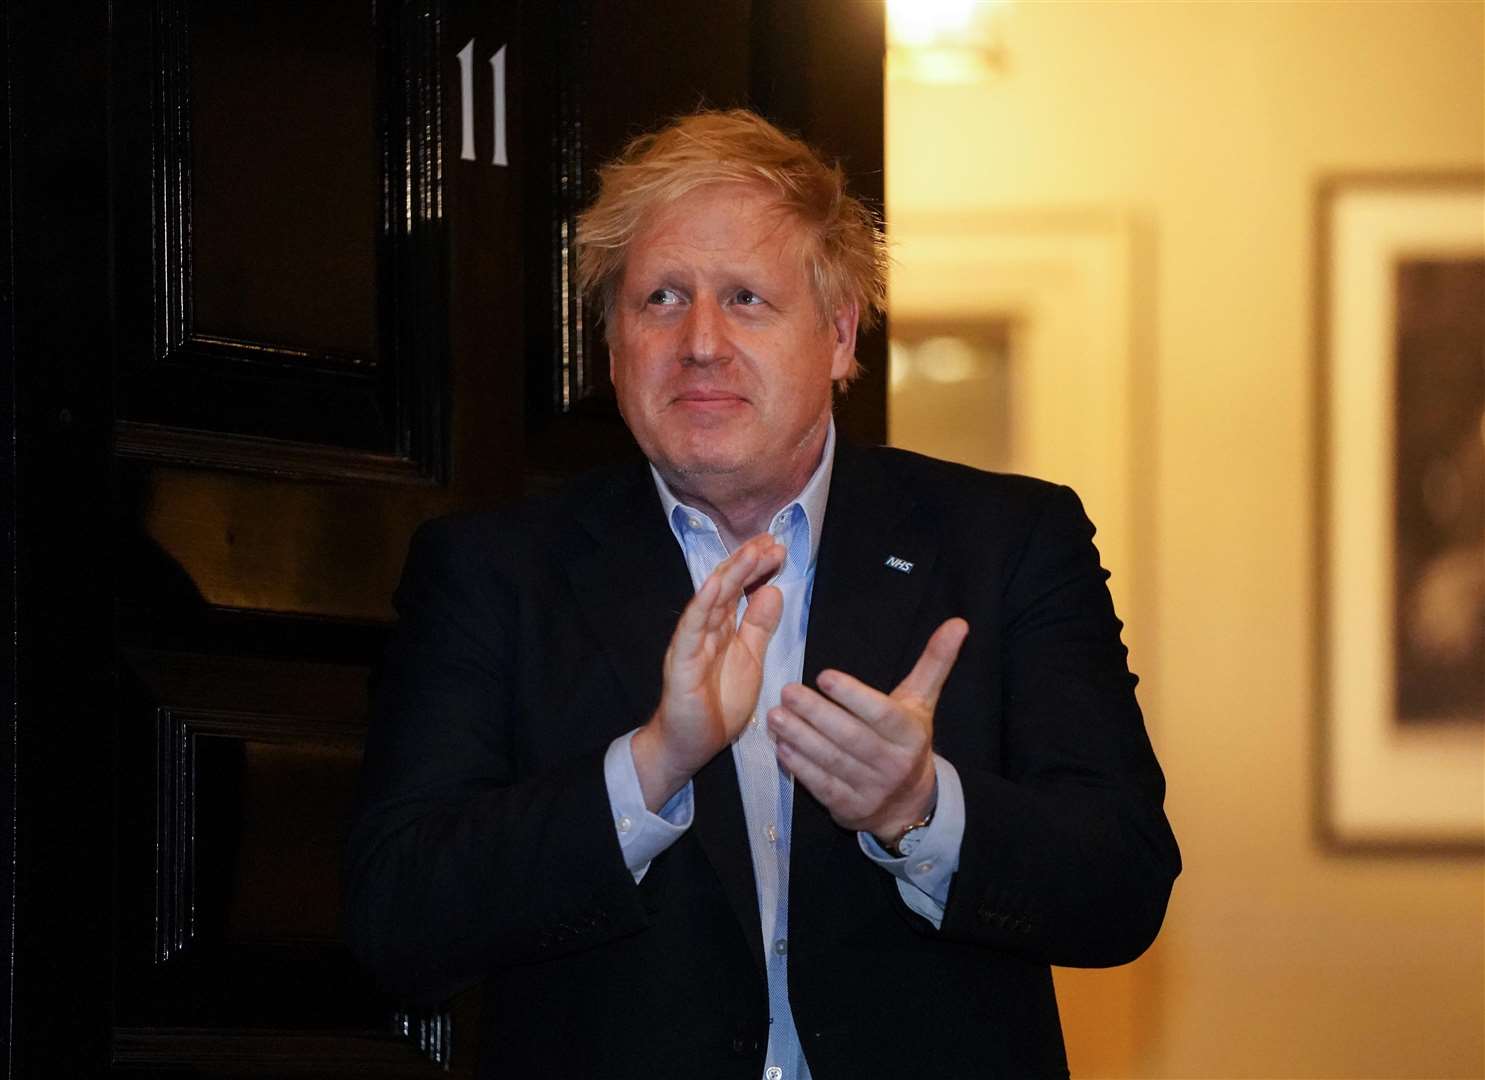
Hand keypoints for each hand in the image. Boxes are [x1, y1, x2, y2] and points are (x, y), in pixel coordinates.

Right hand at [632, 534, 785, 810]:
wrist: (689, 745)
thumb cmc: (717, 704)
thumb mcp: (750, 660)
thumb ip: (758, 627)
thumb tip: (772, 591)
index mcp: (722, 628)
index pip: (739, 589)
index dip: (757, 567)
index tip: (777, 548)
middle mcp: (705, 629)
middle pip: (726, 587)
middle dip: (748, 562)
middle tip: (770, 541)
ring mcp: (691, 643)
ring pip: (710, 601)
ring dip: (731, 574)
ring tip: (751, 552)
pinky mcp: (681, 662)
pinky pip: (691, 629)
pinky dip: (702, 605)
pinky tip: (715, 586)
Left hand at [769, 617, 968, 838]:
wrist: (909, 804)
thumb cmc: (907, 740)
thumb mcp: (922, 703)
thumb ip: (934, 662)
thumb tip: (959, 623)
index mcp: (911, 734)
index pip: (882, 714)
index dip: (854, 696)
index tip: (824, 676)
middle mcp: (893, 764)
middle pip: (851, 737)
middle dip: (817, 714)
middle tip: (787, 691)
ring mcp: (871, 790)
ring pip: (832, 761)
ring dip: (801, 738)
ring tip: (775, 716)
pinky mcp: (849, 809)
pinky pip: (822, 787)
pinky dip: (800, 767)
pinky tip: (782, 746)